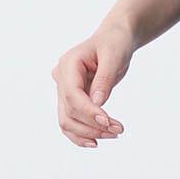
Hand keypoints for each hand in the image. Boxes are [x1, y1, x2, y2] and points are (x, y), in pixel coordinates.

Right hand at [52, 24, 132, 146]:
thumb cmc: (115, 42)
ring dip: (88, 132)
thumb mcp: (114, 55)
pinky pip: (71, 120)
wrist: (116, 38)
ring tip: (113, 134)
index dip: (88, 110)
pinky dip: (82, 133)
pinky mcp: (72, 99)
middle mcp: (62, 78)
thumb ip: (104, 78)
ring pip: (67, 120)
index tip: (107, 121)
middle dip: (92, 124)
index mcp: (69, 63)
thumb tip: (97, 104)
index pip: (72, 94)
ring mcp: (64, 89)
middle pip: (69, 110)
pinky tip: (96, 140)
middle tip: (118, 130)